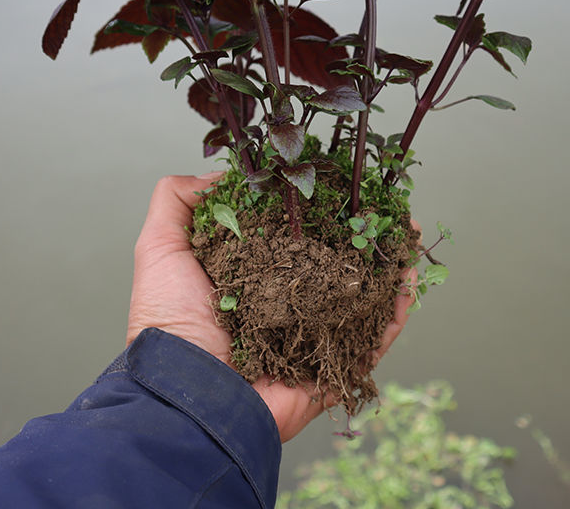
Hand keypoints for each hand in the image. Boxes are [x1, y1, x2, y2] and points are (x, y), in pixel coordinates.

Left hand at [127, 174, 414, 441]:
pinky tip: (409, 282)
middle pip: (335, 263)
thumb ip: (177, 202)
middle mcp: (285, 305)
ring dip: (388, 266)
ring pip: (360, 297)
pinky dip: (394, 314)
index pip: (295, 236)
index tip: (341, 183)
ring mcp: (310, 337)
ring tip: (408, 236)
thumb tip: (219, 174)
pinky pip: (371, 341)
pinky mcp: (329, 369)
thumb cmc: (169, 322)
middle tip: (385, 207)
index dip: (320, 209)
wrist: (184, 394)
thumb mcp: (159, 248)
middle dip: (363, 234)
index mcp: (252, 276)